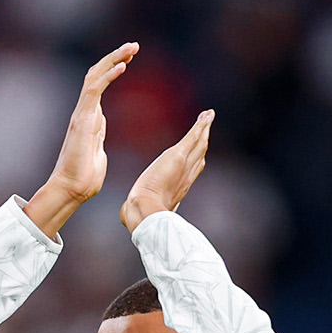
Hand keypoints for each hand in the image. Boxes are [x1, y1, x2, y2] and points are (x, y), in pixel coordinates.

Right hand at [24, 42, 138, 237]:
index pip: (100, 84)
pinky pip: (95, 90)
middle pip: (97, 74)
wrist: (73, 189)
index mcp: (90, 118)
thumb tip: (99, 139)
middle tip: (134, 46)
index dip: (113, 69)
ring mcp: (82, 113)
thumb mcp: (98, 154)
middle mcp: (85, 111)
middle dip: (115, 58)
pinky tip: (122, 66)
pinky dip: (108, 76)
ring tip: (131, 49)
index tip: (129, 59)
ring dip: (114, 60)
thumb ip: (98, 141)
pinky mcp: (83, 119)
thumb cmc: (85, 179)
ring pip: (95, 76)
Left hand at [120, 109, 214, 232]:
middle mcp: (186, 177)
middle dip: (204, 140)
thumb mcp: (139, 208)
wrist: (146, 210)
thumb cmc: (141, 213)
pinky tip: (207, 115)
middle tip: (207, 126)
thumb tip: (123, 217)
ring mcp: (184, 165)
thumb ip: (134, 209)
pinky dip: (201, 126)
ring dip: (204, 129)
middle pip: (200, 155)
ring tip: (209, 116)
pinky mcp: (178, 156)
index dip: (197, 159)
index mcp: (179, 188)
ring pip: (199, 144)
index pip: (192, 170)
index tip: (199, 151)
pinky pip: (193, 138)